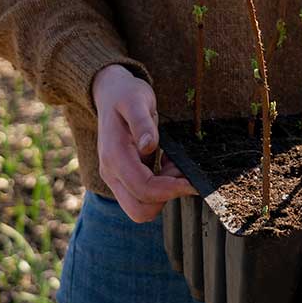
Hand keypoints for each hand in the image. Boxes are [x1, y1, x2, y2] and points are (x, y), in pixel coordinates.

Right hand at [91, 64, 196, 222]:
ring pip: (141, 207)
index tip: (191, 181)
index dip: (170, 190)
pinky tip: (168, 164)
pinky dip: (160, 188)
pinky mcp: (123, 177)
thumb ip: (141, 123)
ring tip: (175, 163)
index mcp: (115, 156)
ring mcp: (115, 177)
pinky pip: (142, 196)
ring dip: (164, 193)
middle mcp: (111, 172)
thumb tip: (149, 146)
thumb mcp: (136, 100)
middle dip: (166, 197)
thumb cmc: (125, 94)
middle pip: (140, 210)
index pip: (143, 189)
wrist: (110, 92)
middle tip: (182, 171)